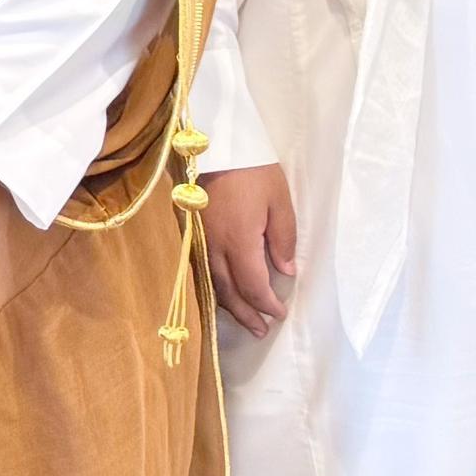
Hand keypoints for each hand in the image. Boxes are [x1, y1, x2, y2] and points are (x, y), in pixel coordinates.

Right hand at [204, 162, 300, 337]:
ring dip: (229, 305)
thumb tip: (285, 271)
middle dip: (247, 314)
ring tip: (244, 320)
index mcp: (239, 241)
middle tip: (261, 331)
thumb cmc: (252, 171)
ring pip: (212, 283)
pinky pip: (201, 269)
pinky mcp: (190, 231)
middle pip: (229, 292)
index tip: (280, 314)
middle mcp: (214, 247)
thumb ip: (283, 238)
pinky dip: (214, 287)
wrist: (213, 144)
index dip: (267, 305)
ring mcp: (198, 240)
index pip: (253, 286)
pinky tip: (221, 292)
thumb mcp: (279, 201)